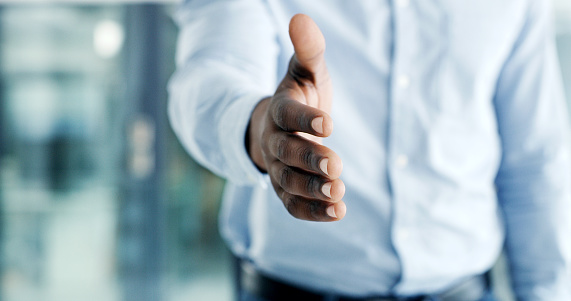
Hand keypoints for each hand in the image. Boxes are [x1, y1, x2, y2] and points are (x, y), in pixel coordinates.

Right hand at [247, 14, 345, 221]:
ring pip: (290, 183)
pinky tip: (338, 213)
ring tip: (339, 195)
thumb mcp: (306, 72)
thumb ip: (308, 51)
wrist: (279, 128)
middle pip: (287, 153)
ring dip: (313, 190)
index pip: (288, 115)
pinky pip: (293, 205)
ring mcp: (278, 169)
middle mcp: (274, 141)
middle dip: (310, 160)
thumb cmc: (300, 97)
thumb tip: (301, 19)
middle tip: (336, 164)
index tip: (330, 125)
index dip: (306, 120)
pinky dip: (312, 212)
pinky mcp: (286, 191)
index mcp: (279, 110)